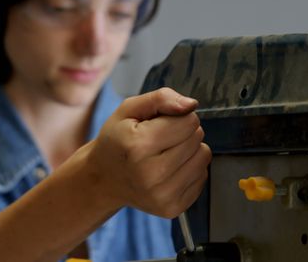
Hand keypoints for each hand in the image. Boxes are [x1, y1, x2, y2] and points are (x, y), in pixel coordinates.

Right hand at [87, 87, 210, 217]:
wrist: (103, 179)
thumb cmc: (117, 141)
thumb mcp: (129, 110)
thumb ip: (161, 98)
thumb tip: (192, 105)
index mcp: (138, 146)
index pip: (188, 121)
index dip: (176, 116)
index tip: (159, 124)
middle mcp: (150, 174)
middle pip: (196, 138)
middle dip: (183, 132)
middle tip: (160, 140)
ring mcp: (162, 196)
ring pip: (204, 157)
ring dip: (189, 150)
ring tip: (165, 153)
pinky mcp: (172, 208)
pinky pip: (202, 177)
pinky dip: (189, 169)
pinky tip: (168, 170)